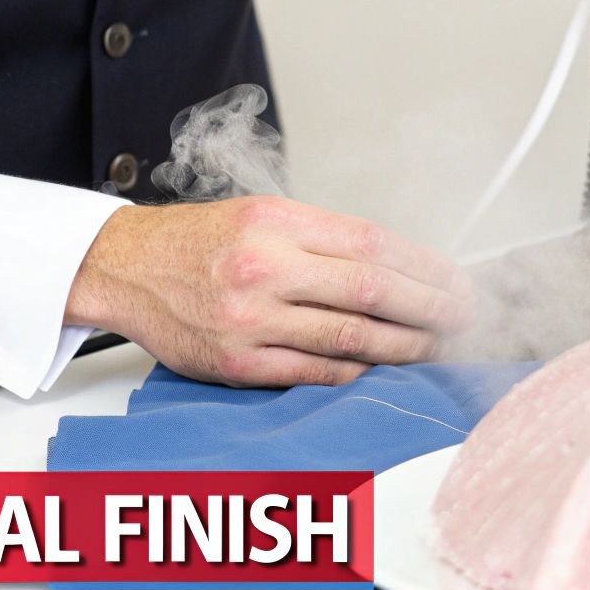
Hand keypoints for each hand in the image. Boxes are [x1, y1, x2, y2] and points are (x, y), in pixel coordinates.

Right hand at [64, 197, 474, 387]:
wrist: (127, 268)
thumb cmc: (201, 241)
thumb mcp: (264, 216)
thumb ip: (327, 240)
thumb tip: (403, 269)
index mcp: (277, 222)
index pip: (376, 246)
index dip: (428, 268)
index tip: (457, 281)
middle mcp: (264, 268)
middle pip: (374, 291)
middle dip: (432, 308)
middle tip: (463, 316)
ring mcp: (250, 320)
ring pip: (352, 337)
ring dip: (406, 345)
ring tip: (435, 344)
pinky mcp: (237, 363)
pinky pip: (316, 373)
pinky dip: (358, 372)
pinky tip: (383, 367)